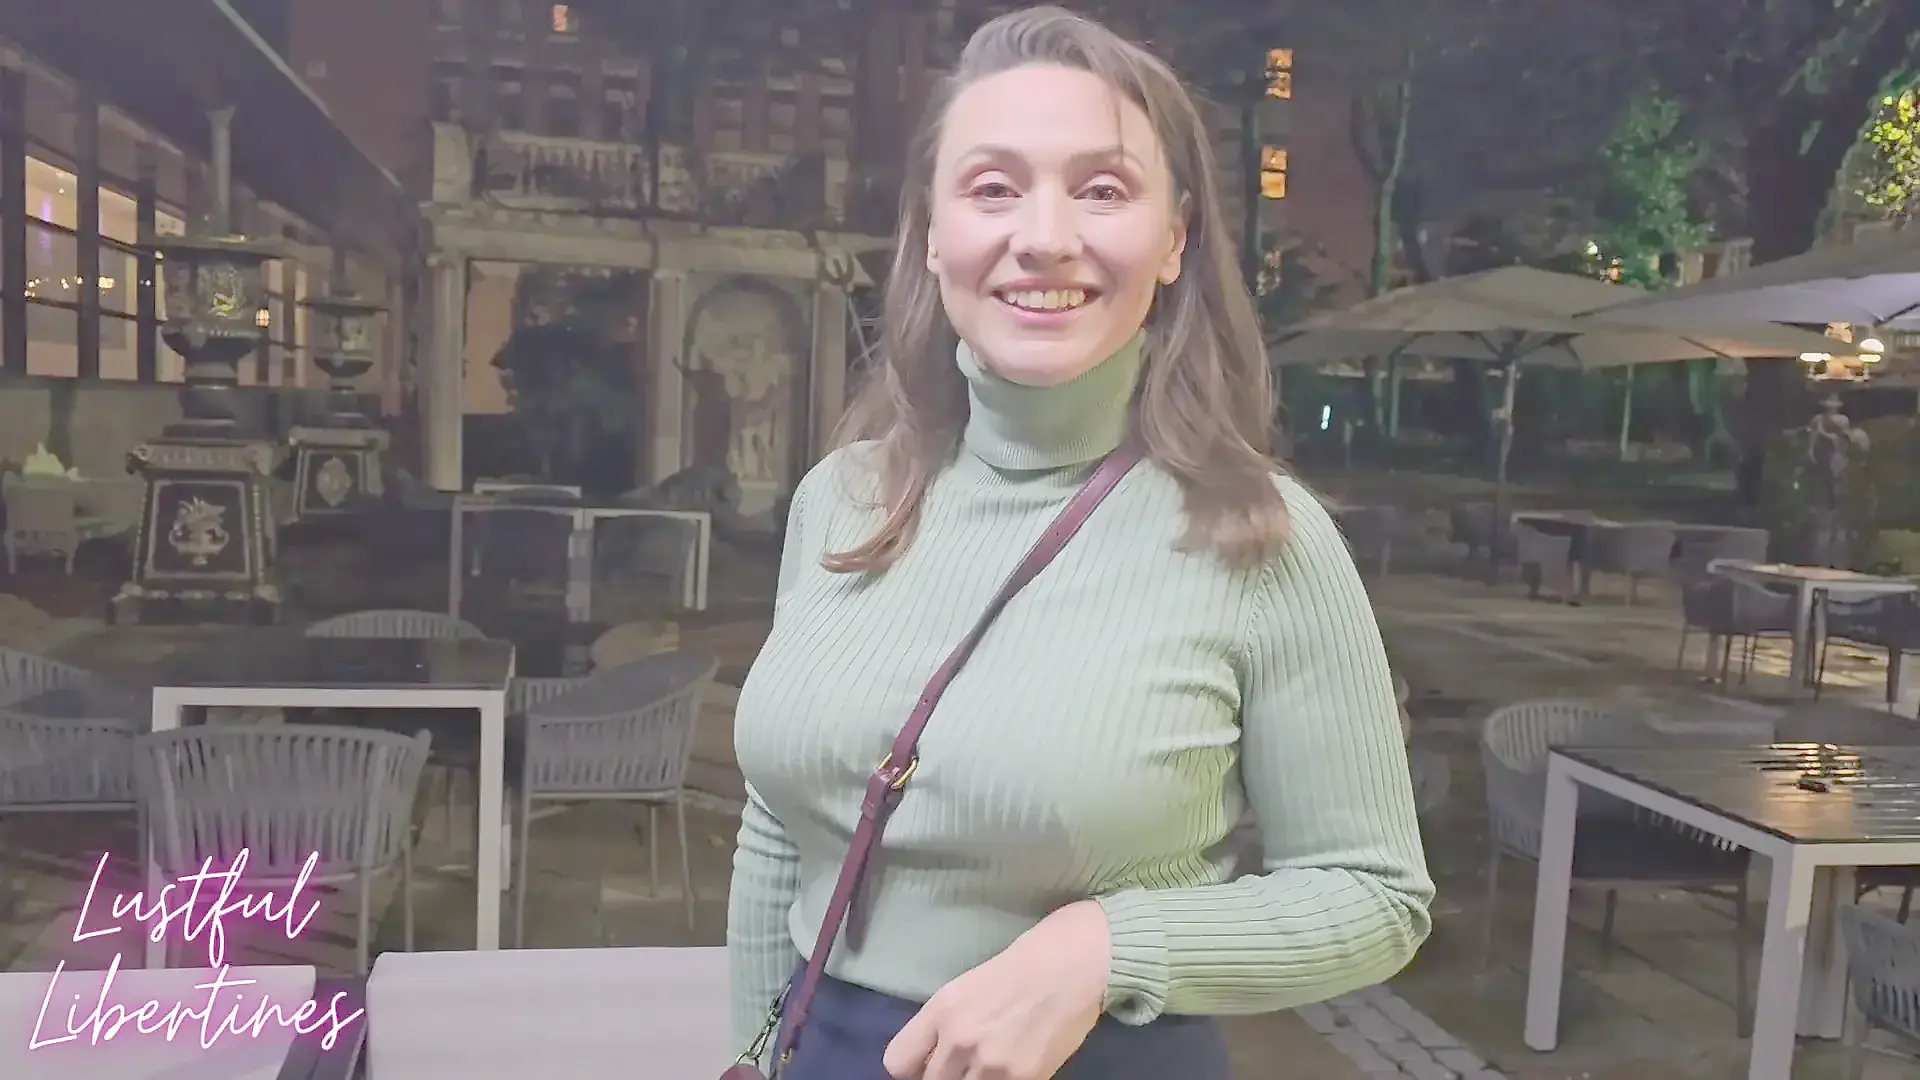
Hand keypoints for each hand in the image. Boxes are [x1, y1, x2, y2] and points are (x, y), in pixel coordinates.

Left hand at [882, 900, 1109, 1079]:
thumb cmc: (1020, 969)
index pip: (898, 1064)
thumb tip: (931, 1060)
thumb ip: (941, 1026)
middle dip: (943, 1077)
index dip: (914, 1067)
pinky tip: (1011, 1070)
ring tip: (988, 1068)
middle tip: (965, 1066)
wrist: (1073, 966)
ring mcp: (991, 1066)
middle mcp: (959, 1041)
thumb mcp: (965, 989)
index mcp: (941, 1011)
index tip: (930, 1064)